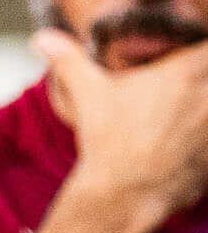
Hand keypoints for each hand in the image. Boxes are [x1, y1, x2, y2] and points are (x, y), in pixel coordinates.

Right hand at [33, 27, 207, 232]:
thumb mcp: (87, 94)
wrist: (125, 194)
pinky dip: (203, 139)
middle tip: (186, 89)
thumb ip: (69, 60)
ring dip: (203, 111)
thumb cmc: (109, 140)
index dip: (198, 52)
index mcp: (186, 72)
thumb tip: (41, 39)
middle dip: (201, 80)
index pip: (207, 46)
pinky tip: (184, 144)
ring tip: (185, 119)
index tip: (188, 57)